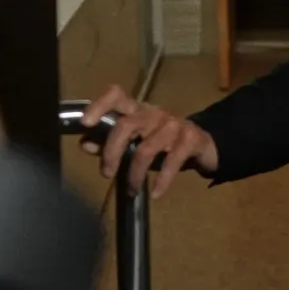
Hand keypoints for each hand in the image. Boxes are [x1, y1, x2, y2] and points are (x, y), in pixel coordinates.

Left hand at [82, 85, 219, 198]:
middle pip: (126, 125)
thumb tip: (86, 145)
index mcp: (137, 110)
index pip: (116, 96)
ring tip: (131, 189)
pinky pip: (172, 161)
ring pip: (146, 147)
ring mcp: (174, 124)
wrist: (203, 146)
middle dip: (112, 152)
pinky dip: (162, 180)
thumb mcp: (134, 143)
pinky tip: (156, 193)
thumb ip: (109, 143)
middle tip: (106, 174)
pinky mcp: (190, 139)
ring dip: (135, 173)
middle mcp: (154, 112)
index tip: (85, 124)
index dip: (99, 106)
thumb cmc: (162, 143)